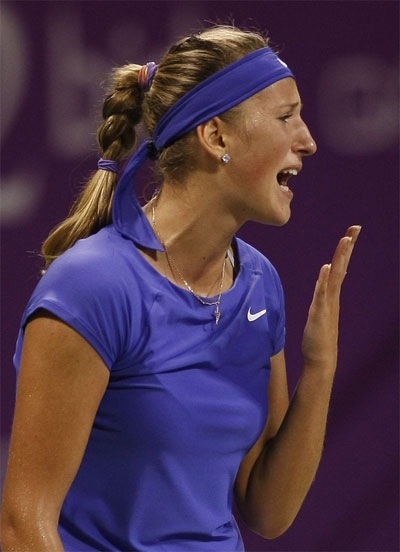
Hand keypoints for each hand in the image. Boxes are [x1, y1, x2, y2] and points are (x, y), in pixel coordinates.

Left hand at [301, 225, 360, 368]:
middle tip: (355, 228)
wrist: (321, 359)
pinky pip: (322, 294)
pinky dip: (324, 280)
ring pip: (335, 277)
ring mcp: (327, 304)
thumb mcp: (319, 310)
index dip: (345, 250)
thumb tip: (326, 281)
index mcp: (331, 294)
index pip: (340, 267)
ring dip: (339, 258)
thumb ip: (323, 295)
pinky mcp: (319, 314)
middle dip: (347, 247)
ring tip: (345, 240)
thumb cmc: (318, 336)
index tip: (352, 232)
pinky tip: (326, 267)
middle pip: (341, 266)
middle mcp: (332, 297)